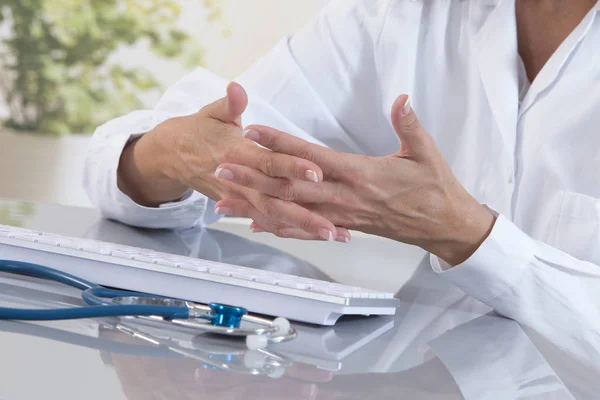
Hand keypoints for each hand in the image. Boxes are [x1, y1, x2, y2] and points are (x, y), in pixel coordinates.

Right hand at [117, 82, 344, 240]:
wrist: (173, 156)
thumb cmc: (199, 131)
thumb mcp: (212, 113)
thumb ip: (229, 104)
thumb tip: (236, 88)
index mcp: (237, 153)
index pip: (269, 162)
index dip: (292, 167)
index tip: (317, 173)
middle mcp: (239, 181)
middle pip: (275, 199)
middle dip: (304, 214)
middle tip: (332, 226)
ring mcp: (240, 197)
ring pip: (273, 216)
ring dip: (302, 227)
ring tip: (332, 235)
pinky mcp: (241, 205)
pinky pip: (266, 221)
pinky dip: (288, 230)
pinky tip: (312, 237)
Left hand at [214, 95, 495, 265]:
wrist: (443, 225)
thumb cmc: (435, 189)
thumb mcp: (426, 152)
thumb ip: (409, 125)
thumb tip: (401, 100)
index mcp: (361, 174)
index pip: (311, 156)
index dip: (281, 143)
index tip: (254, 132)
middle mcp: (345, 197)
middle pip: (291, 186)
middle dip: (254, 176)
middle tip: (222, 168)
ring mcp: (342, 216)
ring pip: (292, 211)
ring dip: (257, 205)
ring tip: (225, 201)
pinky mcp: (344, 227)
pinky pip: (306, 230)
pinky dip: (280, 228)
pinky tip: (258, 225)